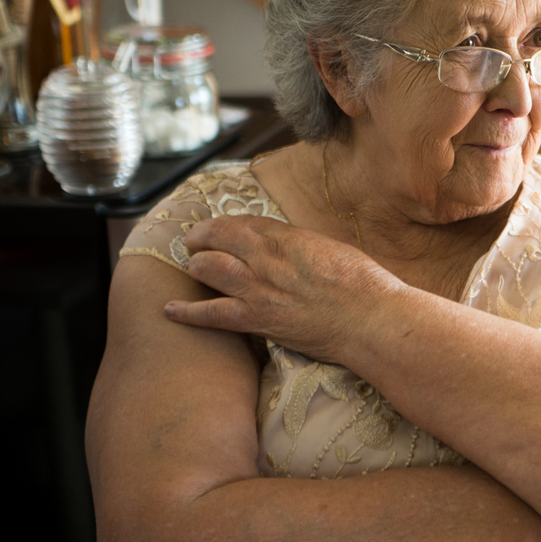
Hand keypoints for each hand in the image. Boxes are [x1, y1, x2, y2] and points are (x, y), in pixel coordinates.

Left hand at [163, 215, 402, 363]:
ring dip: (196, 266)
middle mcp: (267, 257)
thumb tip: (291, 249)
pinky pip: (211, 313)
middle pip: (216, 238)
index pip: (243, 222)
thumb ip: (303, 246)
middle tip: (196, 243)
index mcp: (288, 236)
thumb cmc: (364, 284)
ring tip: (193, 268)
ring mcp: (259, 288)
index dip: (227, 225)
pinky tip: (170, 309)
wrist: (370, 318)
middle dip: (201, 239)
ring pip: (207, 268)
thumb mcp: (332, 249)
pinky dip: (187, 311)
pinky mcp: (257, 319)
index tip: (221, 229)